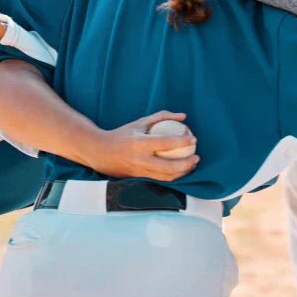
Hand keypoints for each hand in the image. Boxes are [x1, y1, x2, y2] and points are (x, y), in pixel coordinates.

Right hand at [83, 111, 198, 179]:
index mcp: (139, 144)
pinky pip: (160, 180)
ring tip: (192, 165)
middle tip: (196, 157)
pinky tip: (181, 170)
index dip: (182, 142)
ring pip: (166, 177)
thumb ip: (162, 117)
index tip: (194, 139)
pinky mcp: (139, 179)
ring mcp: (139, 171)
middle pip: (168, 166)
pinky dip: (173, 176)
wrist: (100, 152)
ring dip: (182, 172)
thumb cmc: (122, 134)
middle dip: (186, 164)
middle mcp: (139, 159)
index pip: (165, 143)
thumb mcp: (140, 122)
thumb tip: (183, 116)